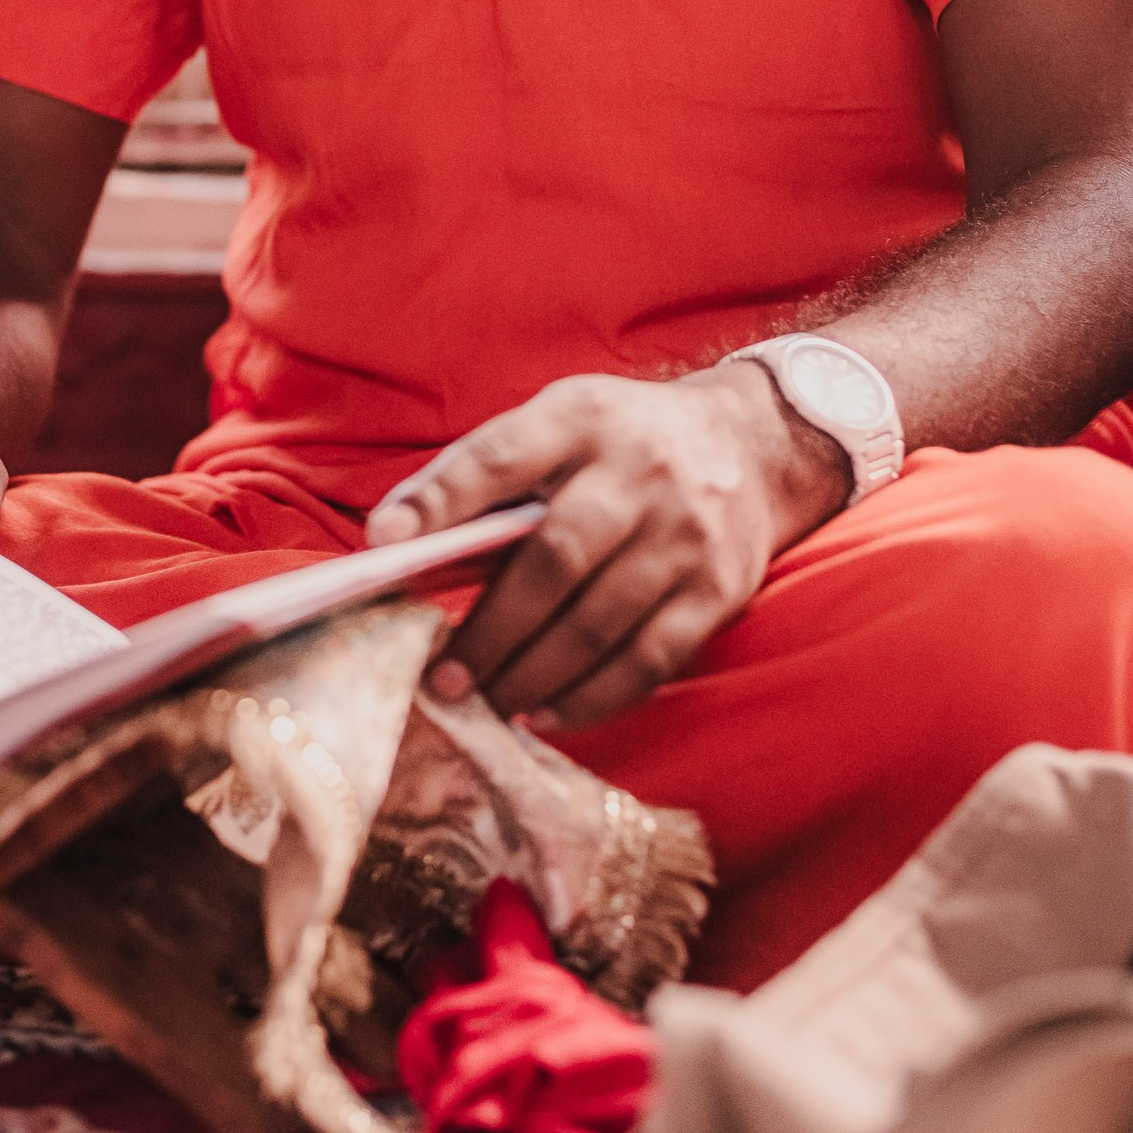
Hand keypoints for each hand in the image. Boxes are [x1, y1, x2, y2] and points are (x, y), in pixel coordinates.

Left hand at [363, 367, 849, 727]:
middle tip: (443, 677)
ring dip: (532, 676)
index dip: (439, 498)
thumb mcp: (563, 423)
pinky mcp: (718, 590)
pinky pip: (647, 660)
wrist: (751, 447)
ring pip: (598, 622)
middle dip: (491, 628)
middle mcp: (639, 473)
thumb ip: (494, 478)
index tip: (381, 542)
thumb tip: (403, 549)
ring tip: (485, 702)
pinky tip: (544, 713)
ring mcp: (684, 535)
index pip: (502, 455)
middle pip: (554, 559)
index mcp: (582, 419)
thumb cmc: (622, 444)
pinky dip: (589, 697)